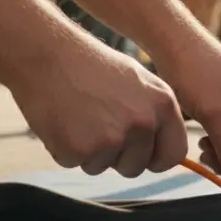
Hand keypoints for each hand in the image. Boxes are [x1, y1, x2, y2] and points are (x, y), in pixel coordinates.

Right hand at [9, 37, 189, 177]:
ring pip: (102, 167)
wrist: (47, 53)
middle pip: (136, 167)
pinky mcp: (80, 149)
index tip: (143, 157)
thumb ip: (154, 116)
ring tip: (78, 116)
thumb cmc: (90, 66)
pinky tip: (61, 120)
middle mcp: (143, 123)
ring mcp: (112, 138)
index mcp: (164, 105)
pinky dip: (64, 148)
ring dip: (88, 151)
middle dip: (116, 157)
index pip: (173, 154)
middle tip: (96, 125)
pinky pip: (74, 163)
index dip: (156, 160)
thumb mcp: (138, 82)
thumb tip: (166, 151)